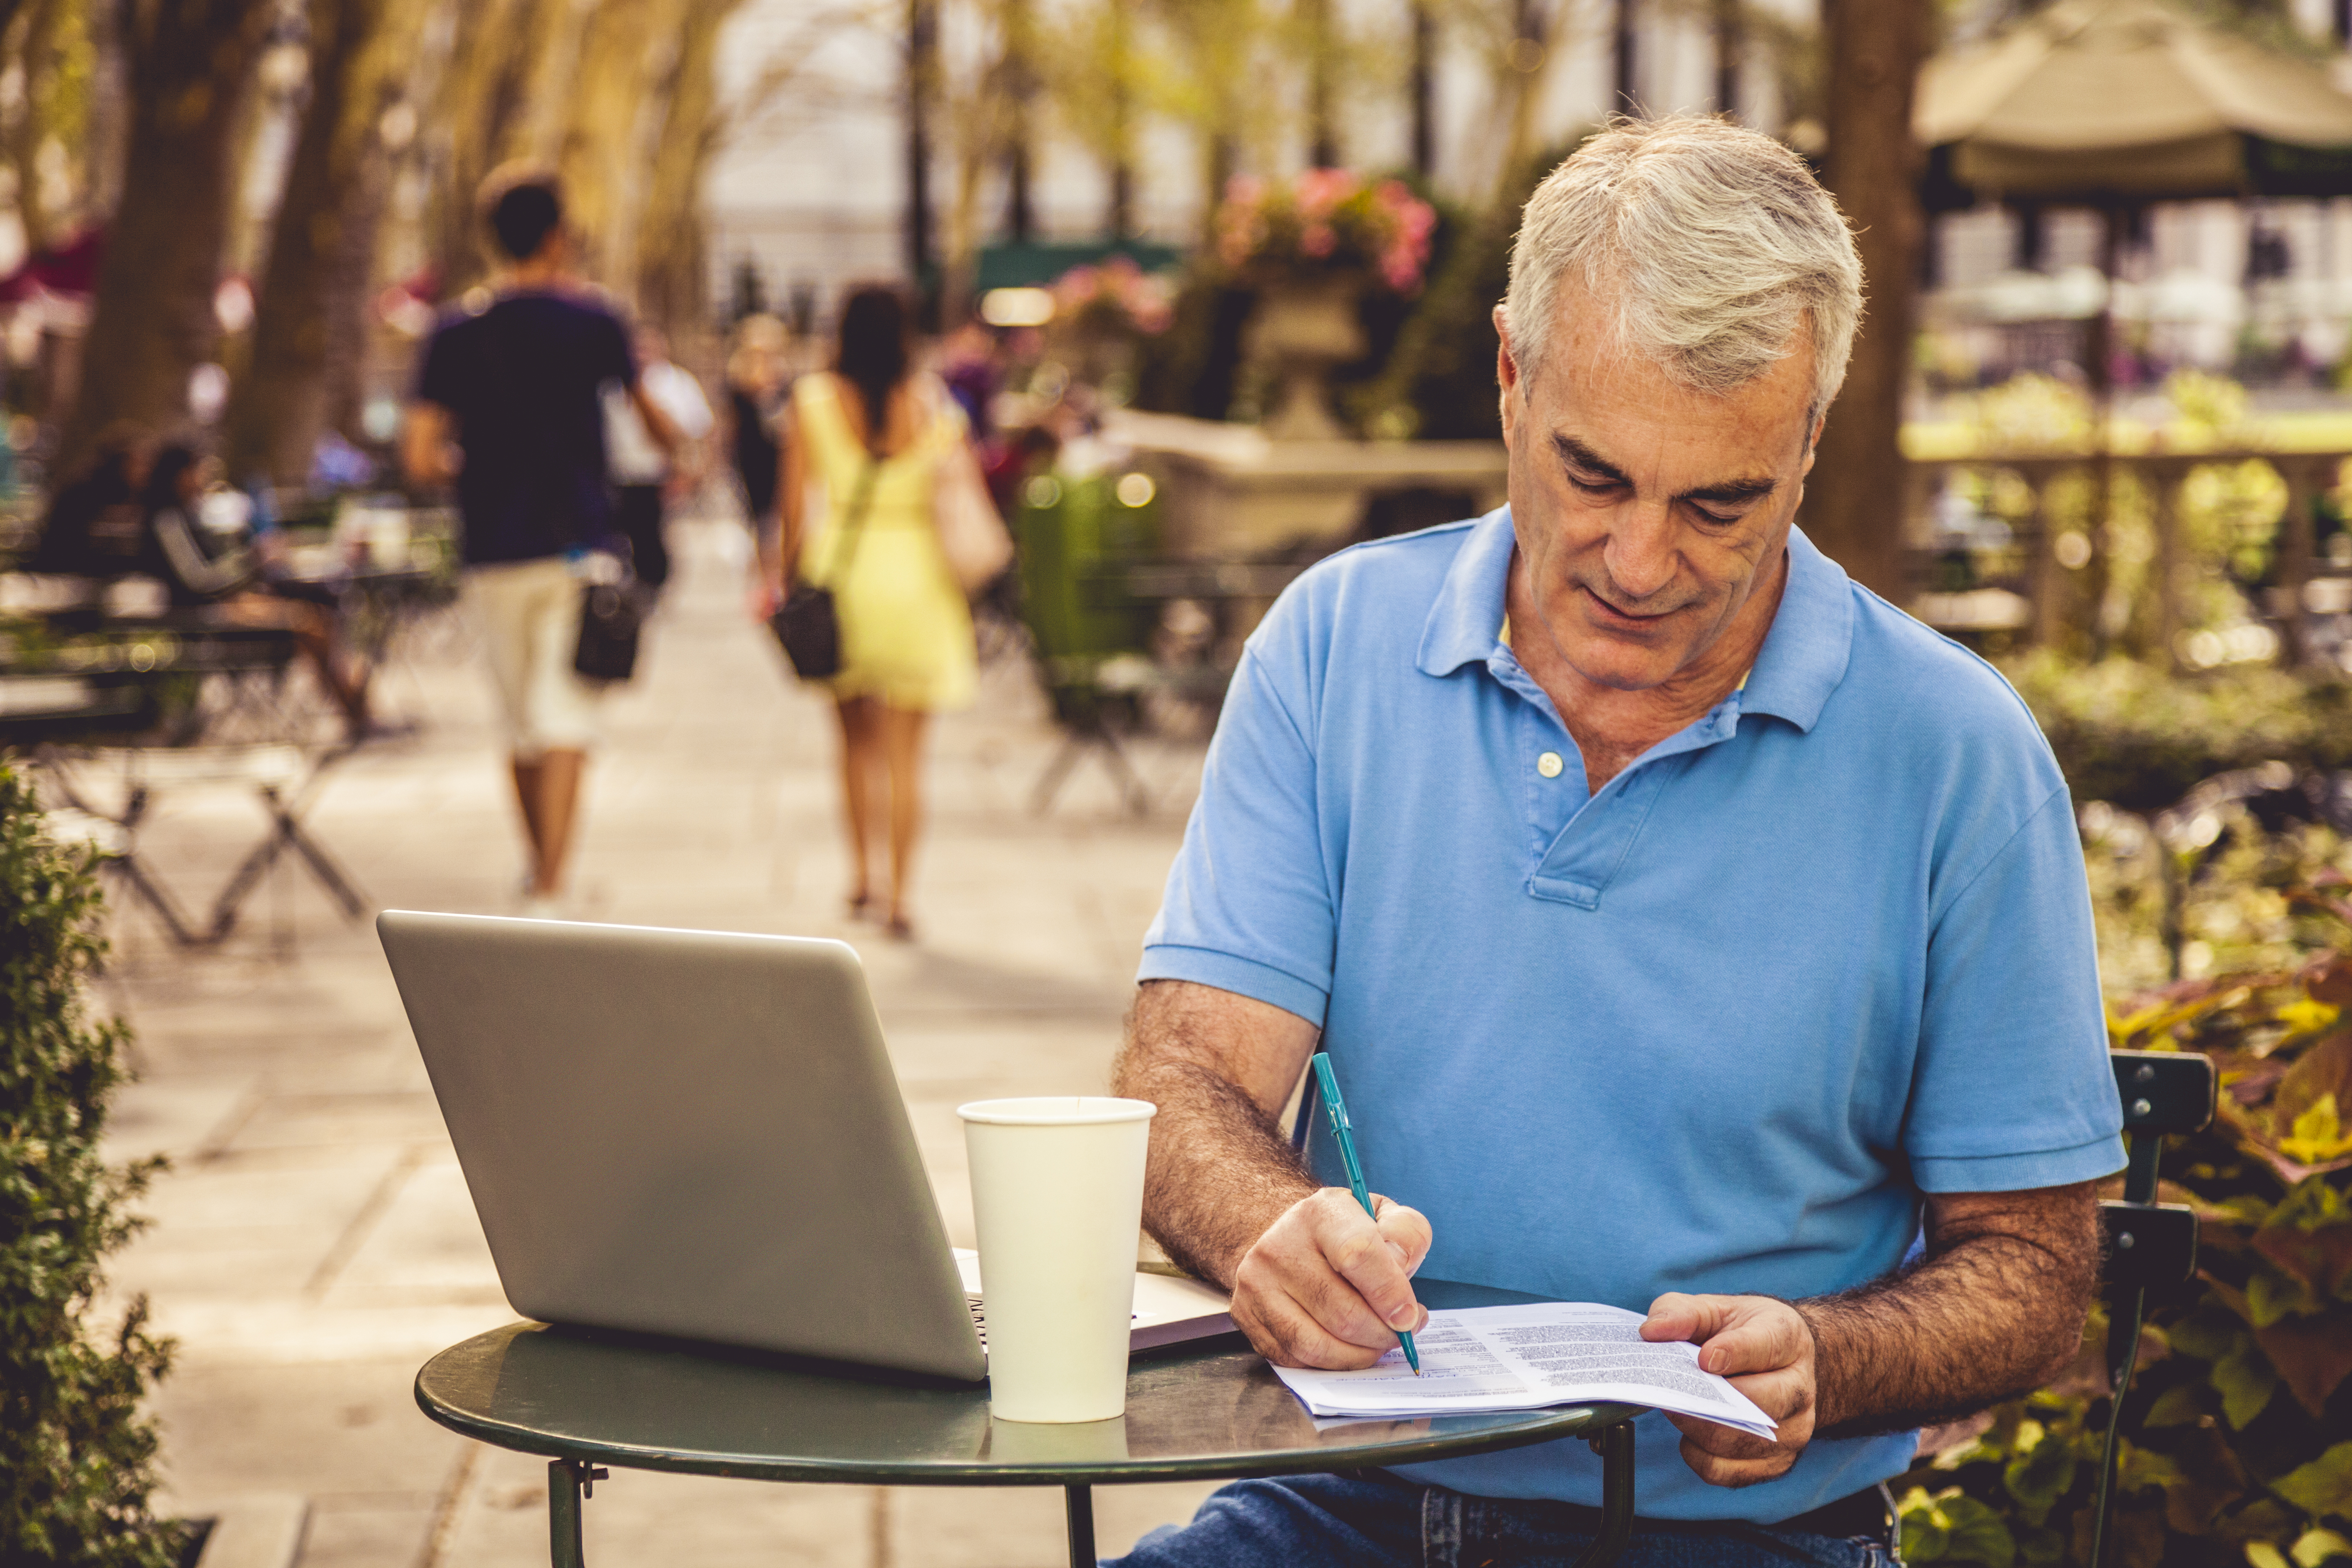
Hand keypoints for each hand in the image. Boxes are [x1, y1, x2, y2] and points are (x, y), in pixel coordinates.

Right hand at [1230, 1188, 1430, 1369]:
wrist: (1287, 1239)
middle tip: (1402, 1333)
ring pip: (1316, 1345)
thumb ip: (1406, 1234)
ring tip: (1377, 1343)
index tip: (1411, 1316)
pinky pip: (1295, 1360)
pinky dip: (1330, 1364)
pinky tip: (1347, 1347)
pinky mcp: (1246, 1315)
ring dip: (1359, 1355)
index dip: (1390, 1293)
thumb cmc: (1345, 1234)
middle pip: (1341, 1312)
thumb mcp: (1384, 1216)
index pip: (1357, 1254)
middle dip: (1382, 1334)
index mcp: (1320, 1213)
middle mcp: (1279, 1246)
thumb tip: (1401, 1266)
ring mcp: (1256, 1283)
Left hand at [1641, 1293, 1818, 1486]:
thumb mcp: (1714, 1308)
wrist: (1782, 1362)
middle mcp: (1799, 1387)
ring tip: (1676, 1408)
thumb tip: (1651, 1332)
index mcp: (1786, 1338)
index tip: (1702, 1359)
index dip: (1733, 1353)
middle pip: (1755, 1404)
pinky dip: (1700, 1458)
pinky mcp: (1778, 1462)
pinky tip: (1690, 1436)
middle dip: (1704, 1400)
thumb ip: (1681, 1313)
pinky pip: (1729, 1472)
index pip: (1764, 1347)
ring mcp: (1794, 1429)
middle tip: (1669, 1390)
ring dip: (1696, 1429)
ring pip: (1738, 1442)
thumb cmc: (1741, 1331)